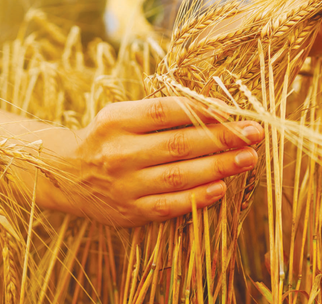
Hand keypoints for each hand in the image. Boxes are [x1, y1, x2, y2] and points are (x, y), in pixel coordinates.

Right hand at [43, 97, 262, 226]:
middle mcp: (118, 152)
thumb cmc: (108, 138)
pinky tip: (222, 188)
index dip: (202, 110)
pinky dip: (197, 198)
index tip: (234, 110)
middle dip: (222, 138)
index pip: (166, 111)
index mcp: (117, 120)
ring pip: (178, 176)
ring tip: (248, 158)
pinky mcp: (129, 212)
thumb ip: (162, 112)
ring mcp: (124, 185)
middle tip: (254, 133)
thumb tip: (217, 109)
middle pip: (178, 144)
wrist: (66, 176)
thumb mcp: (123, 115)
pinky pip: (169, 205)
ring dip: (218, 167)